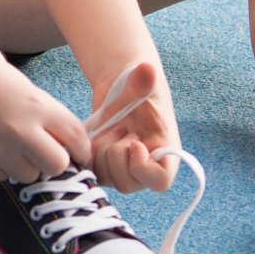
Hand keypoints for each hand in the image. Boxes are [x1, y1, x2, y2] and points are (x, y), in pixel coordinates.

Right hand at [0, 53, 90, 183]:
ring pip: (29, 175)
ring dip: (27, 166)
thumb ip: (47, 117)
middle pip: (56, 165)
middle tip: (47, 157)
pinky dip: (2, 167)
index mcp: (38, 107)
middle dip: (56, 164)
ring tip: (14, 148)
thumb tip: (66, 148)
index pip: (76, 138)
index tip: (80, 156)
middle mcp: (21, 130)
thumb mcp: (26, 90)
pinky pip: (2, 176)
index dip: (82, 151)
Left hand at [86, 60, 180, 192]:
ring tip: (111, 130)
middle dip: (116, 154)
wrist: (120, 88)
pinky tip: (97, 136)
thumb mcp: (142, 80)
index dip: (143, 167)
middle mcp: (147, 166)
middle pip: (128, 184)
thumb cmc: (136, 85)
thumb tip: (147, 69)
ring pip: (107, 179)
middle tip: (120, 129)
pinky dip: (89, 154)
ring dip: (102, 152)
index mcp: (165, 150)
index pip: (161, 181)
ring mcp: (125, 170)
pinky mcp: (105, 167)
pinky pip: (92, 172)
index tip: (132, 141)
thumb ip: (145, 78)